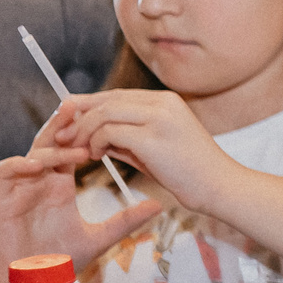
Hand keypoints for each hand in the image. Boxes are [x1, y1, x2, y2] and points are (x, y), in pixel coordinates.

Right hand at [0, 121, 162, 282]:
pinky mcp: (1, 198)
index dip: (85, 133)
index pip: (72, 149)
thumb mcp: (100, 237)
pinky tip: (38, 164)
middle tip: (82, 107)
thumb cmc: (58, 260)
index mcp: (59, 184)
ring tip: (76, 145)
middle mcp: (40, 181)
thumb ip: (126, 220)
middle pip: (51, 143)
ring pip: (32, 154)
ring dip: (52, 147)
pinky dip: (20, 164)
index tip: (107, 121)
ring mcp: (20, 188)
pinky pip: (5, 171)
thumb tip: (158, 205)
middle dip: (65, 125)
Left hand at [49, 90, 243, 214]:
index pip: (117, 95)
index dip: (89, 105)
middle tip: (61, 135)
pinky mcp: (152, 138)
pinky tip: (94, 156)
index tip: (69, 119)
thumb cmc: (191, 172)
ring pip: (104, 113)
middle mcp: (163, 103)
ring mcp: (159, 118)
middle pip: (107, 100)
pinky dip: (95, 143)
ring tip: (78, 149)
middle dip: (78, 116)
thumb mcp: (157, 148)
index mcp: (166, 101)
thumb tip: (94, 136)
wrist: (221, 187)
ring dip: (84, 131)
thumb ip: (127, 138)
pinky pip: (110, 132)